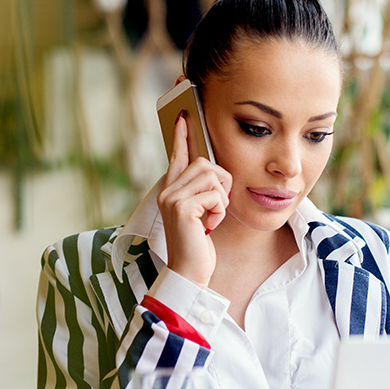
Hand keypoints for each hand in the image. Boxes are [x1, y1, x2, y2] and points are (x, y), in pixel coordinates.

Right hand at [157, 113, 230, 287]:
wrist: (188, 272)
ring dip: (222, 198)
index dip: (181, 135)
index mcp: (170, 190)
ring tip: (211, 218)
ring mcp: (172, 198)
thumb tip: (215, 172)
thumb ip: (202, 192)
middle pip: (206, 163)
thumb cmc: (197, 245)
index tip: (183, 115)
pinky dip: (220, 211)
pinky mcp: (182, 208)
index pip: (177, 156)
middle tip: (217, 207)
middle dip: (222, 183)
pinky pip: (216, 194)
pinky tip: (209, 227)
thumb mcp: (200, 214)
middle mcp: (167, 191)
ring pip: (212, 176)